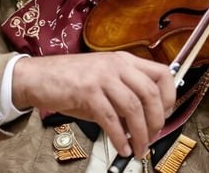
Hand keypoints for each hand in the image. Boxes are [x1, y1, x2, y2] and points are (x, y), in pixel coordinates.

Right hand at [11, 51, 175, 156]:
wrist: (38, 77)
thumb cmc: (70, 81)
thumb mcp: (103, 81)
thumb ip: (124, 96)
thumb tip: (143, 123)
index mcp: (124, 60)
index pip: (162, 73)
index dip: (170, 96)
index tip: (166, 115)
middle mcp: (116, 65)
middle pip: (150, 93)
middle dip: (157, 121)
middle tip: (154, 138)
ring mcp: (102, 77)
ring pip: (133, 108)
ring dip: (140, 134)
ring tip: (139, 149)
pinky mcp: (87, 92)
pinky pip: (111, 118)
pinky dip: (119, 137)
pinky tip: (121, 147)